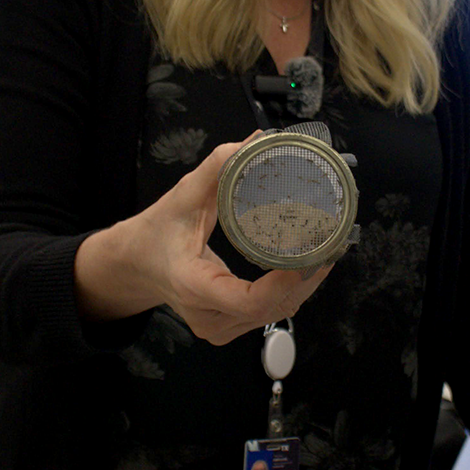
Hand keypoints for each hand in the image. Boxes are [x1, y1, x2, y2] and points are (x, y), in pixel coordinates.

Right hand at [76, 136, 331, 344]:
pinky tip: (306, 270)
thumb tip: (257, 140)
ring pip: (273, 315)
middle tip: (334, 243)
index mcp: (193, 285)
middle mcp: (206, 316)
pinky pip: (267, 316)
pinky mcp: (225, 329)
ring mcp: (217, 328)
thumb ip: (217, 167)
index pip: (249, 300)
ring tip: (327, 253)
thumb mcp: (182, 196)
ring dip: (304, 288)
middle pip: (271, 308)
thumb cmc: (157, 231)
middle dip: (307, 280)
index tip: (311, 257)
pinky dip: (290, 294)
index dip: (286, 283)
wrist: (135, 265)